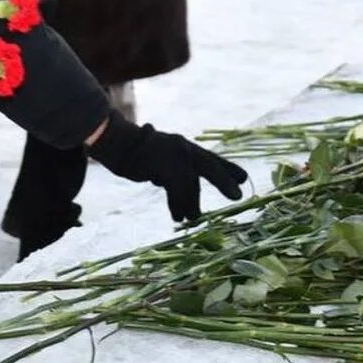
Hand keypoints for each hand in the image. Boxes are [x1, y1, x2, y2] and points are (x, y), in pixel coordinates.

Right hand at [88, 110, 247, 221]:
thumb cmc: (139, 157)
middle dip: (224, 181)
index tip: (244, 179)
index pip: (211, 159)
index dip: (228, 169)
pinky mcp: (162, 163)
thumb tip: (189, 207)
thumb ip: (178, 178)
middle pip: (209, 166)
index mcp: (186, 148)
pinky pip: (175, 188)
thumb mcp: (163, 164)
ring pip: (189, 183)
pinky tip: (177, 217)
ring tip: (192, 218)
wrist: (119, 144)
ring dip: (191, 204)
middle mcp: (183, 148)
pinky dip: (177, 205)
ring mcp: (173, 154)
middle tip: (237, 196)